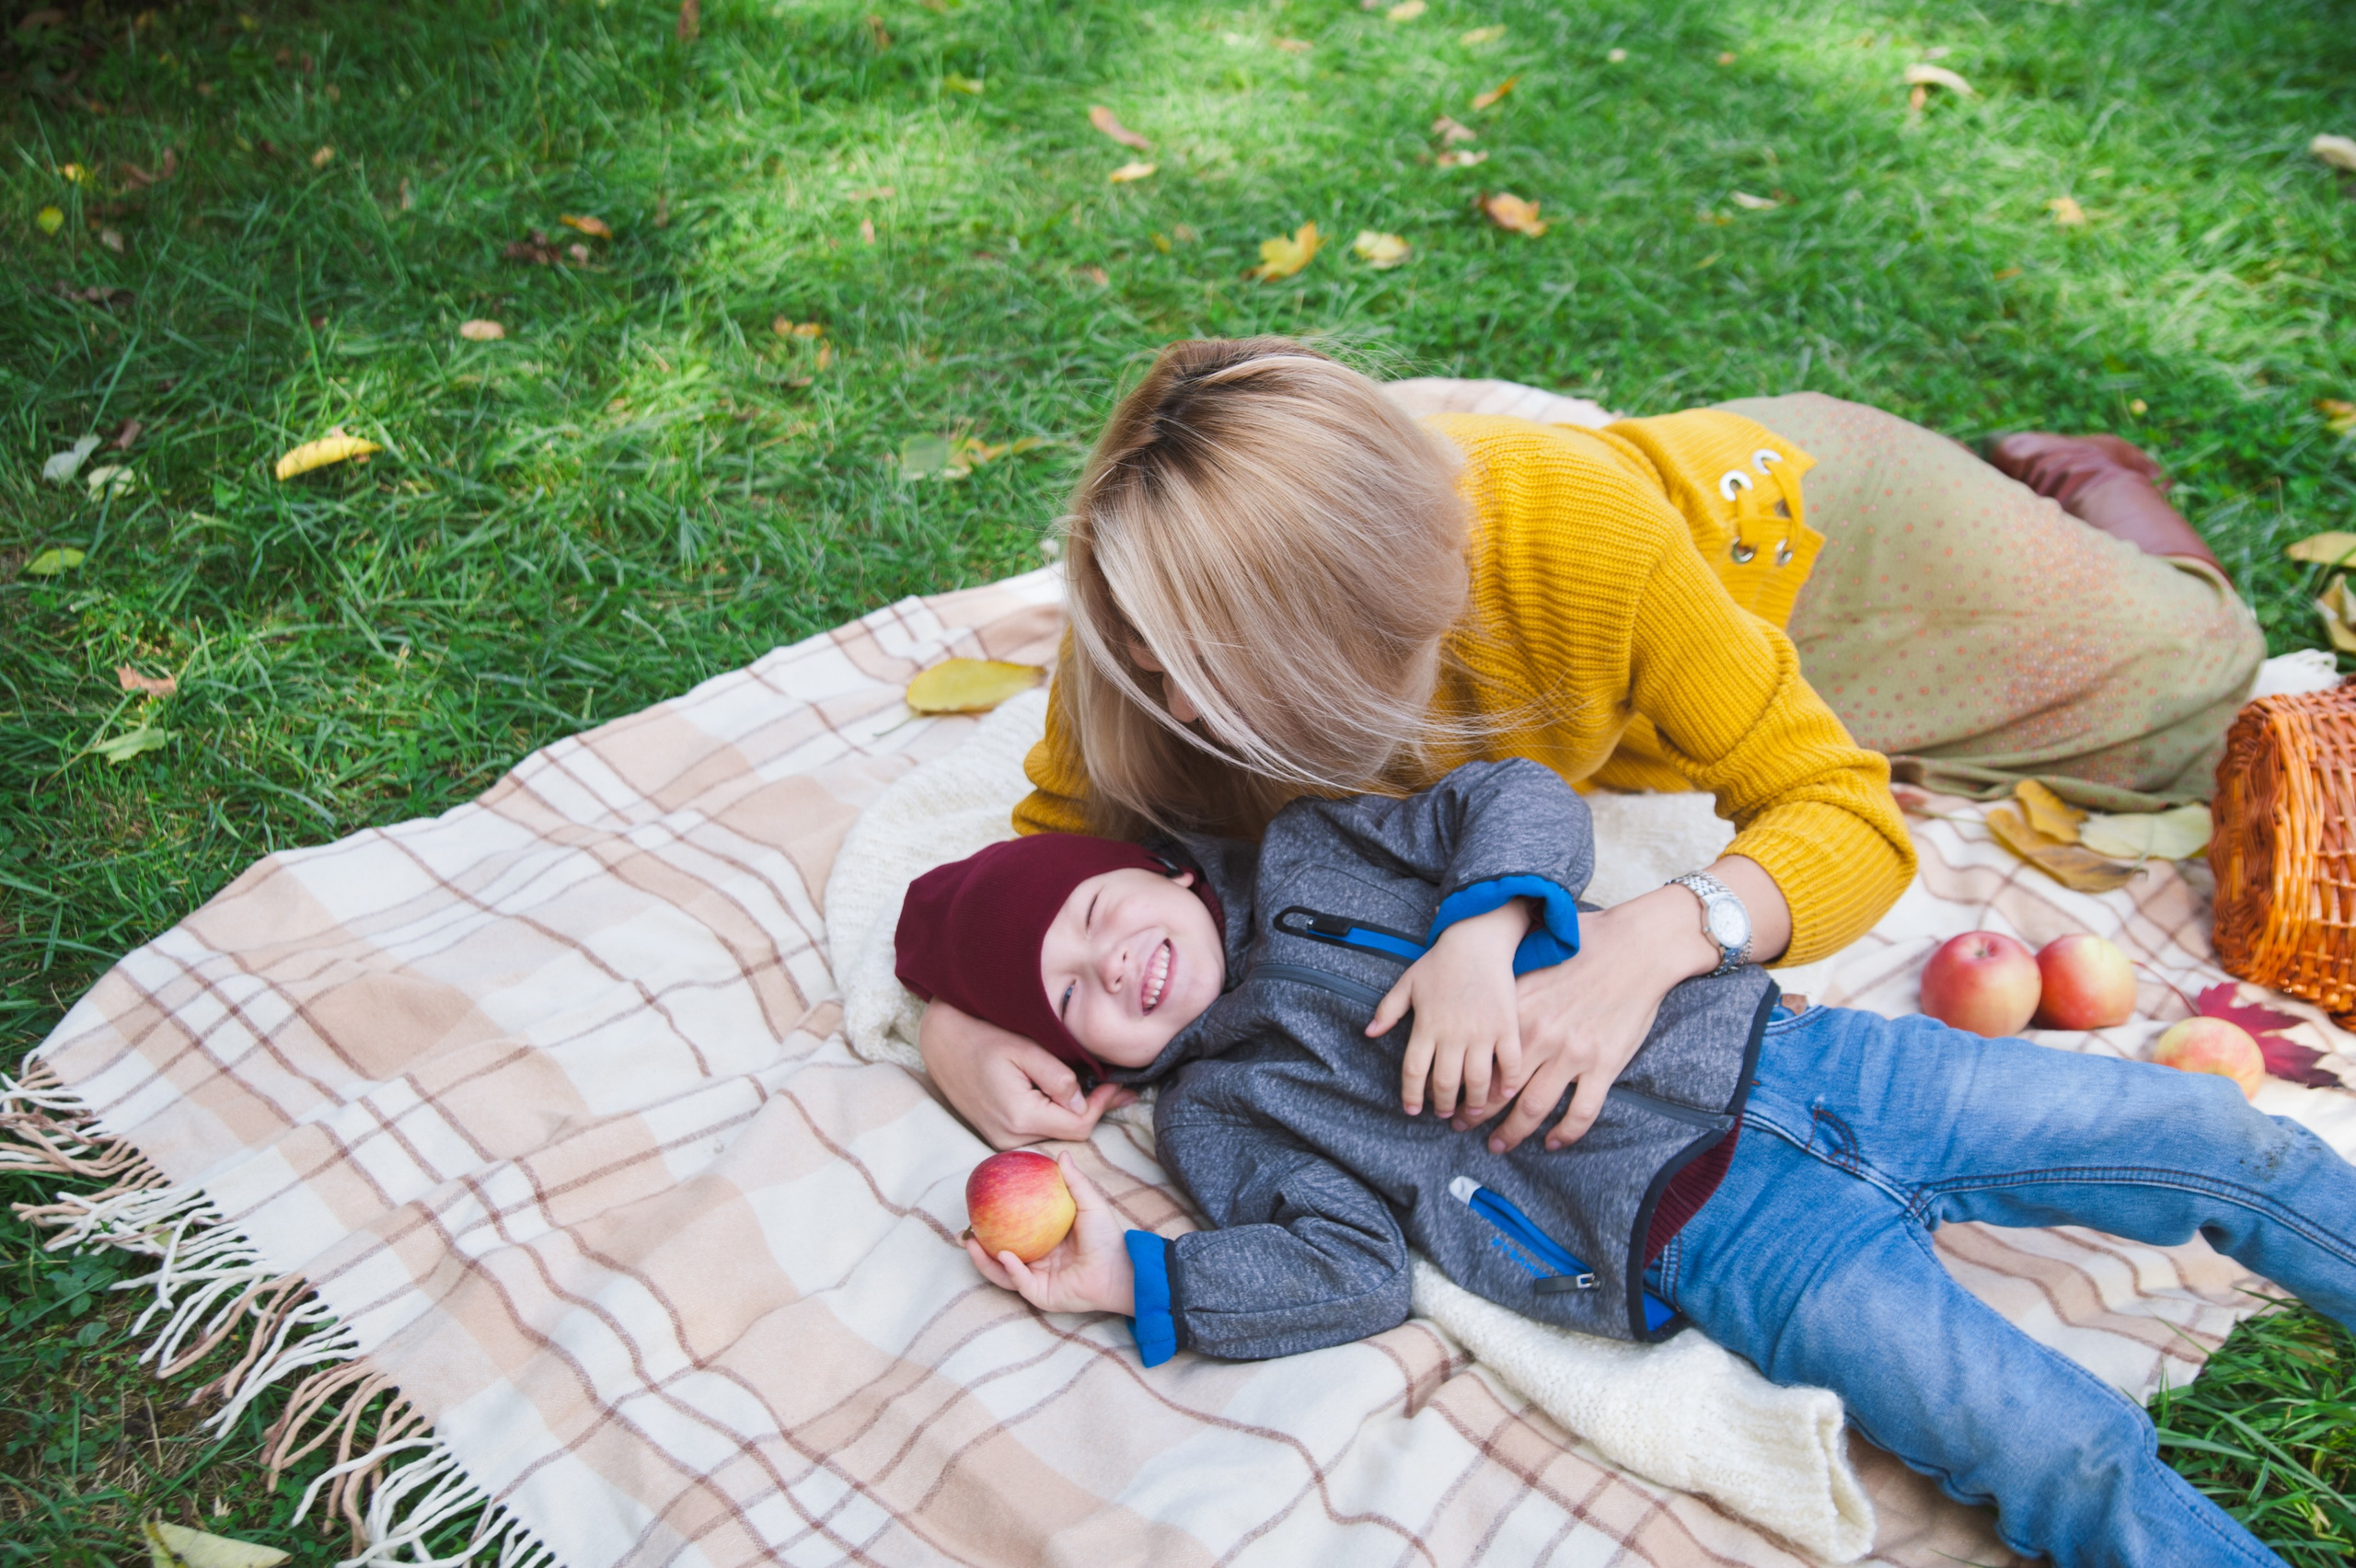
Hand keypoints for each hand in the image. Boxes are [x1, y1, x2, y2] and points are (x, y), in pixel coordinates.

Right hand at [919, 999, 1135, 1149]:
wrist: (942, 1042)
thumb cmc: (983, 1036)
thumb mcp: (1025, 1048)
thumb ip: (1057, 1076)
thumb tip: (1082, 1101)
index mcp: (1020, 1117)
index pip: (1078, 1125)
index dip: (1103, 1106)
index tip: (1119, 1085)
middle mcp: (1009, 1138)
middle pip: (1069, 1135)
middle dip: (1094, 1110)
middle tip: (1117, 1088)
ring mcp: (1001, 1141)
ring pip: (1055, 1135)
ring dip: (1075, 1115)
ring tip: (1096, 1089)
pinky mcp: (998, 1136)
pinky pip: (1038, 1132)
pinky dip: (1056, 1117)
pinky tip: (1066, 1097)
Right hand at [965, 1153, 1137, 1315]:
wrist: (1120, 1268)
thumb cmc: (1107, 1237)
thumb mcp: (1089, 1203)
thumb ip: (1074, 1182)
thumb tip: (1061, 1155)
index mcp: (1045, 1239)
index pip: (1014, 1231)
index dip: (995, 1222)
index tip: (980, 1206)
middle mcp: (1037, 1259)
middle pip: (1000, 1252)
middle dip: (980, 1244)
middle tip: (966, 1228)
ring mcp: (1037, 1278)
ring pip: (1002, 1270)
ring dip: (984, 1259)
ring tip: (970, 1242)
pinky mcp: (1041, 1295)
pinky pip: (1020, 1281)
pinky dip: (1010, 1269)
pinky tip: (1004, 1254)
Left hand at [1367, 899, 1527, 1118]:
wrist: (1478, 941)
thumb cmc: (1440, 962)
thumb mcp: (1407, 983)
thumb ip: (1387, 1010)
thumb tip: (1369, 1033)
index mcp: (1427, 1024)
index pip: (1414, 1070)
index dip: (1411, 1095)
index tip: (1412, 1109)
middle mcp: (1453, 1033)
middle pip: (1446, 1083)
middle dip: (1444, 1106)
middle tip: (1445, 1114)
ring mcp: (1482, 1031)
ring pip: (1478, 1080)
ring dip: (1474, 1102)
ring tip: (1471, 1111)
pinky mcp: (1507, 1026)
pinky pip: (1509, 1062)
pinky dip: (1507, 1081)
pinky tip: (1503, 1092)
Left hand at [1452, 856, 1792, 1152]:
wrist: (1636, 946)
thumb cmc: (1586, 946)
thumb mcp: (1535, 961)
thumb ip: (1511, 988)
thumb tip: (1482, 1001)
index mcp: (1519, 1010)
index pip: (1481, 1057)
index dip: (1463, 1082)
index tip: (1453, 1094)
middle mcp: (1541, 1036)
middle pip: (1498, 1089)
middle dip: (1476, 1114)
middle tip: (1462, 1126)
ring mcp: (1573, 1054)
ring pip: (1533, 1108)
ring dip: (1513, 1132)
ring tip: (1500, 1144)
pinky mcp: (1604, 1065)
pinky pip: (1580, 1112)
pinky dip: (1566, 1133)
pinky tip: (1554, 1143)